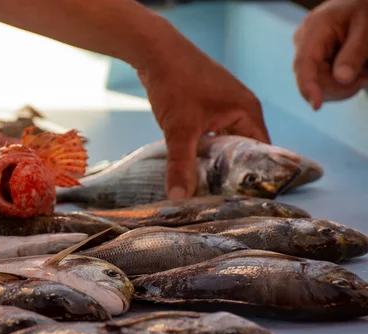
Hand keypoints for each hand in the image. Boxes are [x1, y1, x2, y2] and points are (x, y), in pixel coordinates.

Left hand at [137, 37, 269, 199]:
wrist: (155, 51)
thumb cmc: (176, 83)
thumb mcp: (179, 130)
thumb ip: (181, 165)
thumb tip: (179, 198)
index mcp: (247, 112)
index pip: (261, 152)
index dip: (252, 176)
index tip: (242, 199)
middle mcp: (241, 108)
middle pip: (243, 149)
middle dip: (231, 171)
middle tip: (221, 198)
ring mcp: (224, 105)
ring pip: (224, 141)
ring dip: (215, 159)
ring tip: (207, 186)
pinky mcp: (206, 104)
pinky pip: (212, 132)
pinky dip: (204, 147)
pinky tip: (192, 163)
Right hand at [293, 0, 367, 109]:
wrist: (359, 3)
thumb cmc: (363, 8)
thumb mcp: (366, 28)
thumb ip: (354, 54)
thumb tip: (342, 79)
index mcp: (314, 30)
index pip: (304, 64)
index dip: (308, 87)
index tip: (316, 106)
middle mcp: (303, 42)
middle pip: (312, 79)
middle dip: (339, 87)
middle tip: (364, 79)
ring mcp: (305, 51)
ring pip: (316, 84)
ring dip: (341, 86)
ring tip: (361, 73)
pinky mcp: (311, 59)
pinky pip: (319, 80)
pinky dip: (338, 83)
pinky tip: (351, 72)